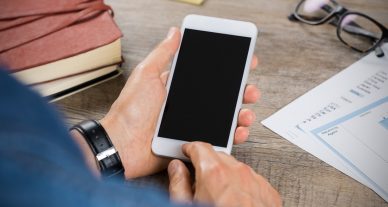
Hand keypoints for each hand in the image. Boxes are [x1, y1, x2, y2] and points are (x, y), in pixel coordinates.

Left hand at [100, 27, 259, 178]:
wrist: (122, 146)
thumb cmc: (130, 111)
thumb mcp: (146, 75)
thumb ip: (163, 54)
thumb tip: (174, 32)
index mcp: (178, 87)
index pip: (208, 75)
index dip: (228, 69)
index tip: (245, 63)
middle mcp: (188, 105)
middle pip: (222, 96)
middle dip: (241, 92)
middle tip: (249, 90)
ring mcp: (192, 124)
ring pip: (224, 117)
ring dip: (240, 114)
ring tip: (245, 113)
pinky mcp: (194, 142)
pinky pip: (218, 138)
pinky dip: (232, 136)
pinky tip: (238, 131)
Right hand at [168, 142, 281, 206]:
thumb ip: (179, 183)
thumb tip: (176, 169)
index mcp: (213, 173)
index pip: (199, 147)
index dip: (190, 148)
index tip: (187, 151)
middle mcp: (237, 172)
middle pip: (218, 156)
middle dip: (208, 163)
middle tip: (200, 179)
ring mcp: (255, 181)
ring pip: (236, 168)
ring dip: (226, 175)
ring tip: (220, 197)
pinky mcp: (268, 192)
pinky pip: (252, 180)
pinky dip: (243, 186)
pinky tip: (236, 202)